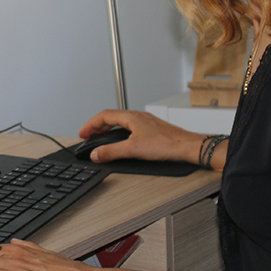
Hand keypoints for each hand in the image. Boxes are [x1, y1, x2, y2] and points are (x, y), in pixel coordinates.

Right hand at [77, 110, 204, 164]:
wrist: (187, 147)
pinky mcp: (152, 129)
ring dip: (108, 129)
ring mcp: (145, 122)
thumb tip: (96, 154)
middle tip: (88, 136)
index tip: (82, 134)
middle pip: (111, 117)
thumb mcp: (133, 150)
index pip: (104, 116)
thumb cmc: (166, 144)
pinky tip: (122, 141)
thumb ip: (112, 152)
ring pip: (121, 122)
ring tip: (101, 139)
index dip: (90, 125)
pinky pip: (130, 127)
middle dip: (97, 127)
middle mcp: (138, 116)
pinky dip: (119, 133)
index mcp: (131, 117)